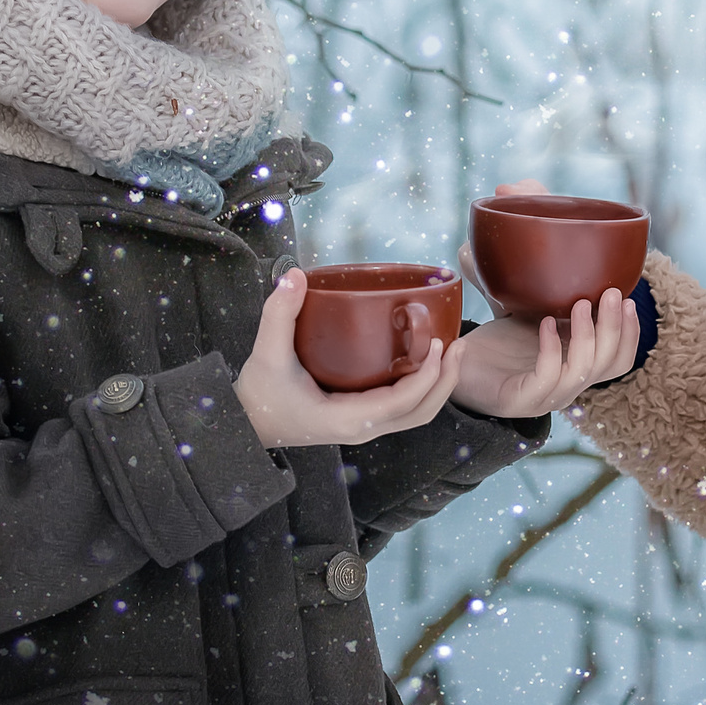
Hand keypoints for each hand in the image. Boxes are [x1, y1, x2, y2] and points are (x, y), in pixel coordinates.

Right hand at [235, 267, 465, 448]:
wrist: (246, 425)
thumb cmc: (258, 395)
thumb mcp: (266, 353)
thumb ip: (278, 314)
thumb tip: (294, 276)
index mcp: (347, 418)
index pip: (402, 402)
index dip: (427, 376)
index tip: (438, 344)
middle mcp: (363, 429)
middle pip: (422, 412)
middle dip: (446, 380)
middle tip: (459, 343)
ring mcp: (365, 427)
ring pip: (417, 413)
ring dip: (439, 384)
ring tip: (452, 349)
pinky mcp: (363, 419)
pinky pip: (404, 407)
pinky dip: (422, 386)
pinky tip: (425, 357)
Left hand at [452, 290, 639, 418]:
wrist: (454, 369)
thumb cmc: (493, 345)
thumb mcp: (525, 313)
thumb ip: (537, 287)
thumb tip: (519, 226)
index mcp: (575, 367)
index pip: (619, 361)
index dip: (631, 334)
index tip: (629, 298)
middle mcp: (567, 386)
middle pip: (610, 364)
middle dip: (616, 328)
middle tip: (612, 292)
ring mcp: (545, 397)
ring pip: (584, 371)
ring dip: (588, 335)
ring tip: (581, 303)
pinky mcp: (519, 400)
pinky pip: (548, 376)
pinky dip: (551, 349)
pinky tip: (545, 323)